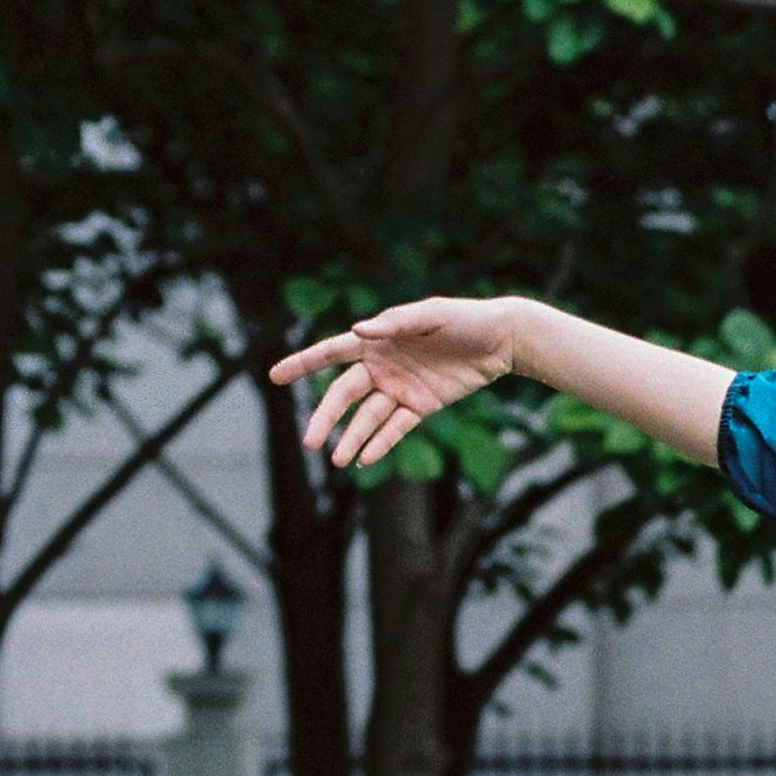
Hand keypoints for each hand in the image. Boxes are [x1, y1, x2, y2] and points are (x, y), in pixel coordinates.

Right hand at [269, 296, 521, 469]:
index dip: (302, 364)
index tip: (274, 376)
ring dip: (353, 438)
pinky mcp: (423, 406)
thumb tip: (356, 332)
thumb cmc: (463, 319)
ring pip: (369, 417)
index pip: (330, 353)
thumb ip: (393, 324)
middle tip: (308, 441)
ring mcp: (401, 388)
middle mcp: (383, 365)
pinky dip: (382, 443)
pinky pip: (398, 428)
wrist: (501, 339)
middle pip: (345, 395)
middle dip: (325, 417)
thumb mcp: (429, 315)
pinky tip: (366, 459)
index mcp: (377, 339)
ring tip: (338, 461)